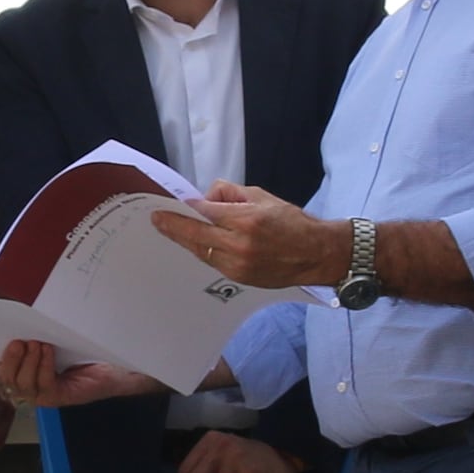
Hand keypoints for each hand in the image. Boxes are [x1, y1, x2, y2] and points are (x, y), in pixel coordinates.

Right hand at [0, 337, 159, 410]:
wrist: (118, 365)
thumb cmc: (89, 350)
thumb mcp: (60, 338)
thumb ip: (41, 333)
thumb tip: (25, 316)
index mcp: (28, 369)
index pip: (5, 365)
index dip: (0, 353)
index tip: (2, 334)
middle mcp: (33, 385)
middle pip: (9, 379)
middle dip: (11, 359)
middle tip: (19, 341)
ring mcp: (45, 394)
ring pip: (23, 385)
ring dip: (28, 363)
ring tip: (36, 344)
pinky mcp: (60, 398)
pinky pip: (44, 386)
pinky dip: (43, 368)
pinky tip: (48, 352)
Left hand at [152, 183, 348, 289]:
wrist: (316, 253)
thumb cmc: (293, 222)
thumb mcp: (262, 197)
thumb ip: (231, 195)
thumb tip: (207, 198)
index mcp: (246, 219)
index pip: (205, 211)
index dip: (186, 207)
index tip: (171, 204)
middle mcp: (239, 244)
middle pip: (196, 234)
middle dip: (173, 226)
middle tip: (157, 220)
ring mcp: (238, 264)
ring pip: (201, 251)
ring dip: (186, 240)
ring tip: (171, 230)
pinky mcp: (241, 278)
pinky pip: (213, 262)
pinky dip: (203, 251)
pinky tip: (196, 243)